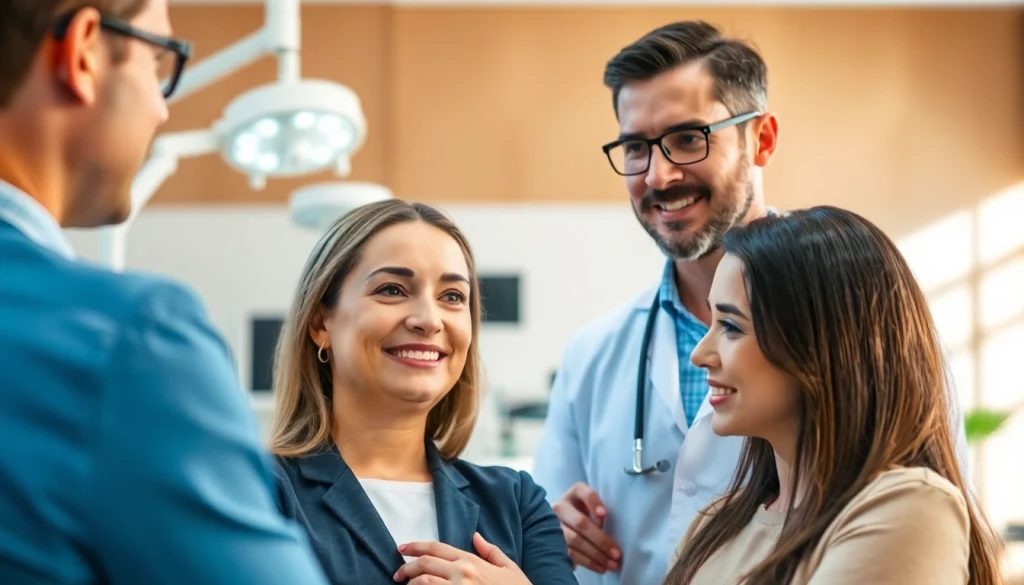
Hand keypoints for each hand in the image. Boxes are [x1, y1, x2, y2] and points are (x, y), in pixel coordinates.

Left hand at [394, 532, 530, 584]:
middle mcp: (462, 574)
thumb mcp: (509, 568)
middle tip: (398, 574)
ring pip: (423, 583)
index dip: (415, 546)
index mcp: (471, 561)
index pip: (436, 548)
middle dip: (406, 568)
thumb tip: (476, 536)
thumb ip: (491, 551)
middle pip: (424, 565)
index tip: (401, 549)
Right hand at [551, 482, 620, 572]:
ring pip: (574, 540)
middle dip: (601, 539)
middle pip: (580, 522)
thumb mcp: (592, 508)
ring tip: (612, 564)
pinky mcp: (552, 542)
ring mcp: (554, 525)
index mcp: (574, 494)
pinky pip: (570, 554)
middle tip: (616, 553)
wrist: (566, 525)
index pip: (582, 492)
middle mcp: (561, 507)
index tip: (604, 514)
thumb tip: (611, 531)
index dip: (593, 502)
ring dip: (596, 554)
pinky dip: (588, 562)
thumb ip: (599, 513)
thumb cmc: (586, 515)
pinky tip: (601, 567)